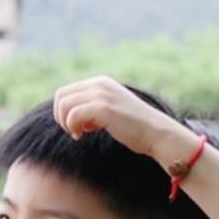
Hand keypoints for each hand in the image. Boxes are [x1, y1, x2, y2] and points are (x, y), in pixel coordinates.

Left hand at [51, 77, 195, 169]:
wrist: (156, 133)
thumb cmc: (134, 128)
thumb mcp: (111, 111)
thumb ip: (93, 108)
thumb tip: (70, 115)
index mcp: (100, 83)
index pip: (66, 91)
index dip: (64, 111)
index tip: (77, 126)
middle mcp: (99, 84)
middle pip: (61, 96)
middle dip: (62, 117)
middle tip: (74, 131)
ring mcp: (101, 94)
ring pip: (64, 105)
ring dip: (66, 123)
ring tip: (79, 134)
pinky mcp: (103, 107)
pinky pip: (73, 115)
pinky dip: (73, 128)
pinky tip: (83, 135)